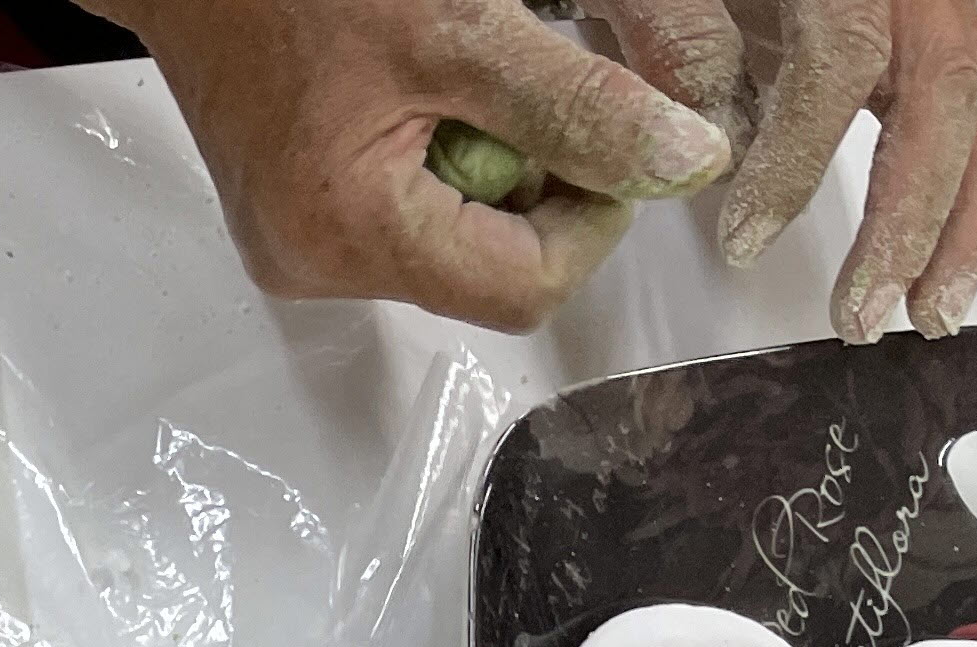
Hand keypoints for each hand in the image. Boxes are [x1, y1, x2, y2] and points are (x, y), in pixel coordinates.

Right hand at [115, 0, 733, 332]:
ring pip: (454, 238)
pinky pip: (406, 209)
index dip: (595, 212)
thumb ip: (576, 105)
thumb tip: (681, 162)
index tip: (609, 129)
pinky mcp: (295, 211)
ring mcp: (299, 243)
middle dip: (534, 178)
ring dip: (491, 158)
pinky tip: (418, 86)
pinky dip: (444, 147)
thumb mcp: (459, 29)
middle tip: (519, 78)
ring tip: (459, 72)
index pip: (527, 286)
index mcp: (347, 236)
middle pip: (489, 269)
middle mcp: (314, 264)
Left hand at [599, 0, 976, 338]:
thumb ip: (677, 38)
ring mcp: (941, 20)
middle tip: (866, 315)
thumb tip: (698, 137)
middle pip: (947, 100)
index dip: (799, 158)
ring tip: (933, 312)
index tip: (746, 240)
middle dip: (912, 223)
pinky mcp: (949, 50)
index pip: (841, 61)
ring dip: (971, 228)